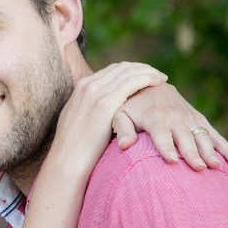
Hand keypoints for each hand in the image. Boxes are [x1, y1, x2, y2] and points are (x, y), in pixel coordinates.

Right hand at [50, 62, 166, 182]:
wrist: (66, 159)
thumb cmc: (74, 148)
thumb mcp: (77, 120)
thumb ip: (88, 110)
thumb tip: (98, 112)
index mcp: (81, 87)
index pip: (111, 70)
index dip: (131, 71)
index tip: (144, 76)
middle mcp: (88, 85)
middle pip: (121, 67)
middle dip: (141, 68)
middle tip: (157, 75)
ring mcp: (96, 92)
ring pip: (128, 71)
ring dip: (148, 72)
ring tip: (161, 78)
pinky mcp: (106, 103)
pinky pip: (132, 82)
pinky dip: (147, 79)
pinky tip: (157, 83)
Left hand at [111, 83, 227, 169]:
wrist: (150, 84)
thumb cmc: (131, 106)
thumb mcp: (120, 114)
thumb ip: (122, 129)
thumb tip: (124, 146)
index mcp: (155, 117)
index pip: (161, 135)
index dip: (166, 147)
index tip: (173, 160)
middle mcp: (175, 117)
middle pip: (185, 138)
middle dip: (192, 152)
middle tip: (198, 168)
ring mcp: (190, 118)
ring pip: (203, 136)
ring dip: (210, 151)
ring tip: (216, 167)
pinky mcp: (200, 120)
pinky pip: (216, 136)